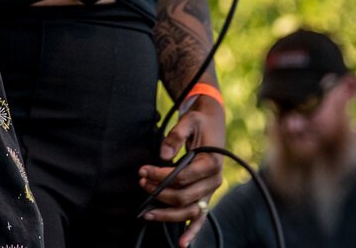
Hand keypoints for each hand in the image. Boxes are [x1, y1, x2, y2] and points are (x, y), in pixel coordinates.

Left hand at [137, 96, 225, 244]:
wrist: (212, 121)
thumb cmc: (199, 121)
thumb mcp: (189, 120)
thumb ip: (176, 136)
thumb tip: (163, 156)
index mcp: (212, 163)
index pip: (182, 177)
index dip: (160, 177)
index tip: (143, 171)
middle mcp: (214, 181)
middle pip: (183, 196)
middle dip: (159, 192)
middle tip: (141, 182)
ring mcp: (210, 191)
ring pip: (189, 211)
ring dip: (167, 214)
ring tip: (146, 214)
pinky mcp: (205, 195)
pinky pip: (200, 217)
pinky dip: (191, 231)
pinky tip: (182, 243)